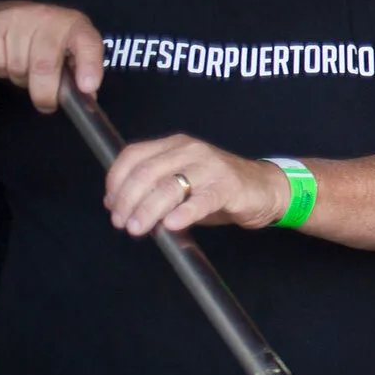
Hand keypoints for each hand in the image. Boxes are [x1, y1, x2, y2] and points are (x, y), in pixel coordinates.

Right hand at [0, 1, 102, 110]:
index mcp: (75, 24)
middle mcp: (49, 18)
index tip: (87, 88)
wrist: (0, 13)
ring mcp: (18, 19)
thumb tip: (87, 97)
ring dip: (21, 79)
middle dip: (45, 93)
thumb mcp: (68, 46)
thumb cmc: (43, 36)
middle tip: (46, 104)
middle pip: (45, 65)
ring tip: (25, 67)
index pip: (88, 43)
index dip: (89, 67)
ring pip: (18, 68)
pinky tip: (7, 57)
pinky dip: (1, 70)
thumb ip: (79, 69)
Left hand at [105, 136, 289, 236]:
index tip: (111, 205)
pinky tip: (172, 225)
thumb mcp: (181, 182)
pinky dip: (184, 213)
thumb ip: (152, 189)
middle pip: (146, 172)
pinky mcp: (228, 186)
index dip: (115, 181)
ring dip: (147, 210)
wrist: (263, 189)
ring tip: (138, 229)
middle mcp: (190, 150)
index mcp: (174, 145)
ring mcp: (210, 167)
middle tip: (122, 223)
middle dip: (128, 200)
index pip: (133, 155)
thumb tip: (118, 207)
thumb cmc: (216, 188)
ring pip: (169, 187)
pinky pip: (202, 200)